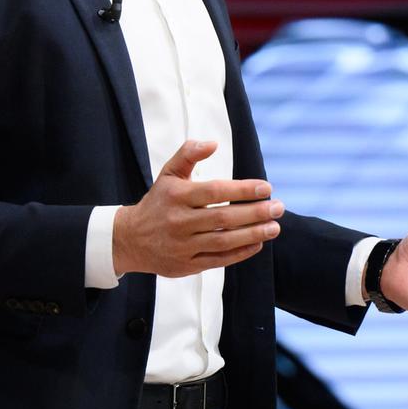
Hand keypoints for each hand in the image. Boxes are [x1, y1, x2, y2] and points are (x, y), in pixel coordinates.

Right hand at [113, 140, 282, 277]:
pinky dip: (240, 253)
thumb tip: (213, 143)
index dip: (243, 190)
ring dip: (253, 234)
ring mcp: (182, 246)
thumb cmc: (158, 202)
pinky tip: (258, 243)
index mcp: (177, 196)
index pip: (215, 192)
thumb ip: (188, 153)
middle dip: (255, 213)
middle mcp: (179, 222)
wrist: (129, 239)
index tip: (266, 188)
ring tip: (274, 227)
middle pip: (223, 218)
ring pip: (223, 241)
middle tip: (278, 208)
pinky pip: (218, 260)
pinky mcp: (186, 265)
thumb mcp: (168, 173)